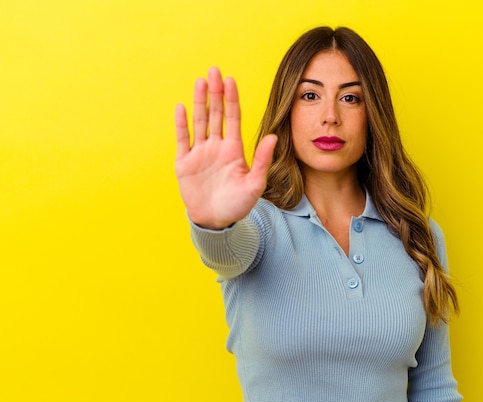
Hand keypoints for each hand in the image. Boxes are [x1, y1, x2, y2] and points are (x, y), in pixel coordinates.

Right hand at [174, 67, 276, 228]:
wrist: (216, 222)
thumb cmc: (237, 205)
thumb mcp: (254, 184)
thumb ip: (262, 160)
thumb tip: (273, 137)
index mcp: (233, 150)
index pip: (232, 118)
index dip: (232, 99)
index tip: (230, 80)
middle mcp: (216, 147)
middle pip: (216, 114)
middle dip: (215, 92)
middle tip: (214, 70)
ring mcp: (200, 153)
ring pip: (199, 122)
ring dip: (199, 102)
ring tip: (200, 82)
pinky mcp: (185, 163)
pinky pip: (183, 140)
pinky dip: (182, 124)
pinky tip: (181, 107)